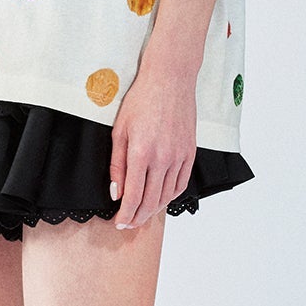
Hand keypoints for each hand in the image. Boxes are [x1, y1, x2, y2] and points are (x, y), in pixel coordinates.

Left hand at [109, 64, 197, 229]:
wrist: (169, 81)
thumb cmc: (141, 101)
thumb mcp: (119, 131)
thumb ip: (117, 165)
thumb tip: (116, 193)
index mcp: (141, 153)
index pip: (133, 196)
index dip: (125, 214)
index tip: (118, 222)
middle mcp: (162, 159)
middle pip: (150, 201)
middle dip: (137, 217)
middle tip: (128, 224)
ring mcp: (179, 157)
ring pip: (166, 196)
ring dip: (153, 210)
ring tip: (142, 215)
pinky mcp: (190, 153)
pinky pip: (181, 183)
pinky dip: (170, 196)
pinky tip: (161, 199)